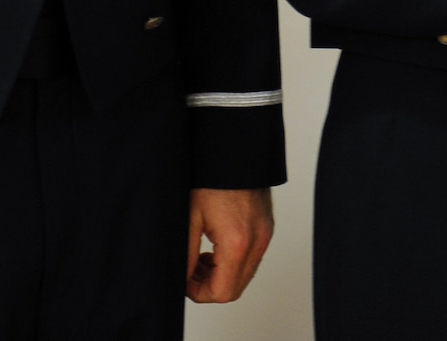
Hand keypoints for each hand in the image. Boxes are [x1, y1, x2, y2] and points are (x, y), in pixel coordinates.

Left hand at [186, 187, 273, 303]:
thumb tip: (180, 280)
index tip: (185, 281)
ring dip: (222, 275)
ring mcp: (265, 234)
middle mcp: (257, 240)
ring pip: (245, 275)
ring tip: (200, 257)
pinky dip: (233, 261)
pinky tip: (215, 246)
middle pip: (236, 289)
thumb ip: (185, 255)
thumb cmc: (211, 178)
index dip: (199, 293)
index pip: (223, 292)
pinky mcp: (266, 227)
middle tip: (191, 271)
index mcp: (237, 242)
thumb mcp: (190, 219)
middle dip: (210, 286)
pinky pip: (252, 258)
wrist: (234, 151)